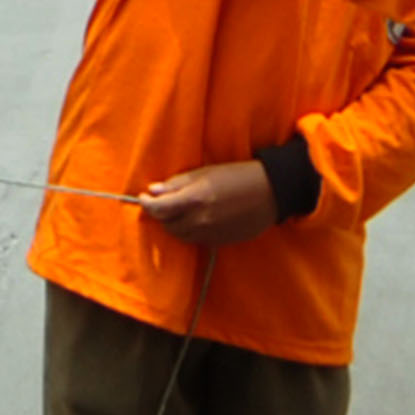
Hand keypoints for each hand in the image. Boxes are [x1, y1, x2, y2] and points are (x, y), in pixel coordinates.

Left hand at [142, 161, 280, 247]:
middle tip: (162, 202)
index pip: (159, 208)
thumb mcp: (206, 172)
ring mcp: (210, 234)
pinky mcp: (219, 242)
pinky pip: (195, 239)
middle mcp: (200, 220)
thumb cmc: (238, 175)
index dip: (147, 204)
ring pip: (180, 235)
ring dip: (173, 223)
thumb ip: (178, 183)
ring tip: (178, 210)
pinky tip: (195, 218)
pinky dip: (189, 230)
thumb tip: (153, 190)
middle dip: (160, 213)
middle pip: (167, 224)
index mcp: (195, 199)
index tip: (143, 197)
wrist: (271, 193)